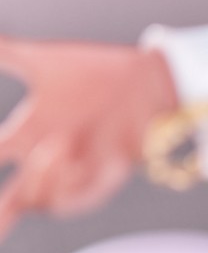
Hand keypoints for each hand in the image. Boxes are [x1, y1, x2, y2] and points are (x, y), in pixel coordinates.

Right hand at [0, 40, 177, 238]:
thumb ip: (1, 52)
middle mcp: (46, 159)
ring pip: (40, 199)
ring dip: (38, 178)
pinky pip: (79, 198)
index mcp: (27, 134)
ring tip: (52, 146)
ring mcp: (75, 170)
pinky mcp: (105, 176)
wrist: (147, 77)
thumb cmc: (96, 73)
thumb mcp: (40, 61)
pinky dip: (67, 187)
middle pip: (11, 200)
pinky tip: (68, 158)